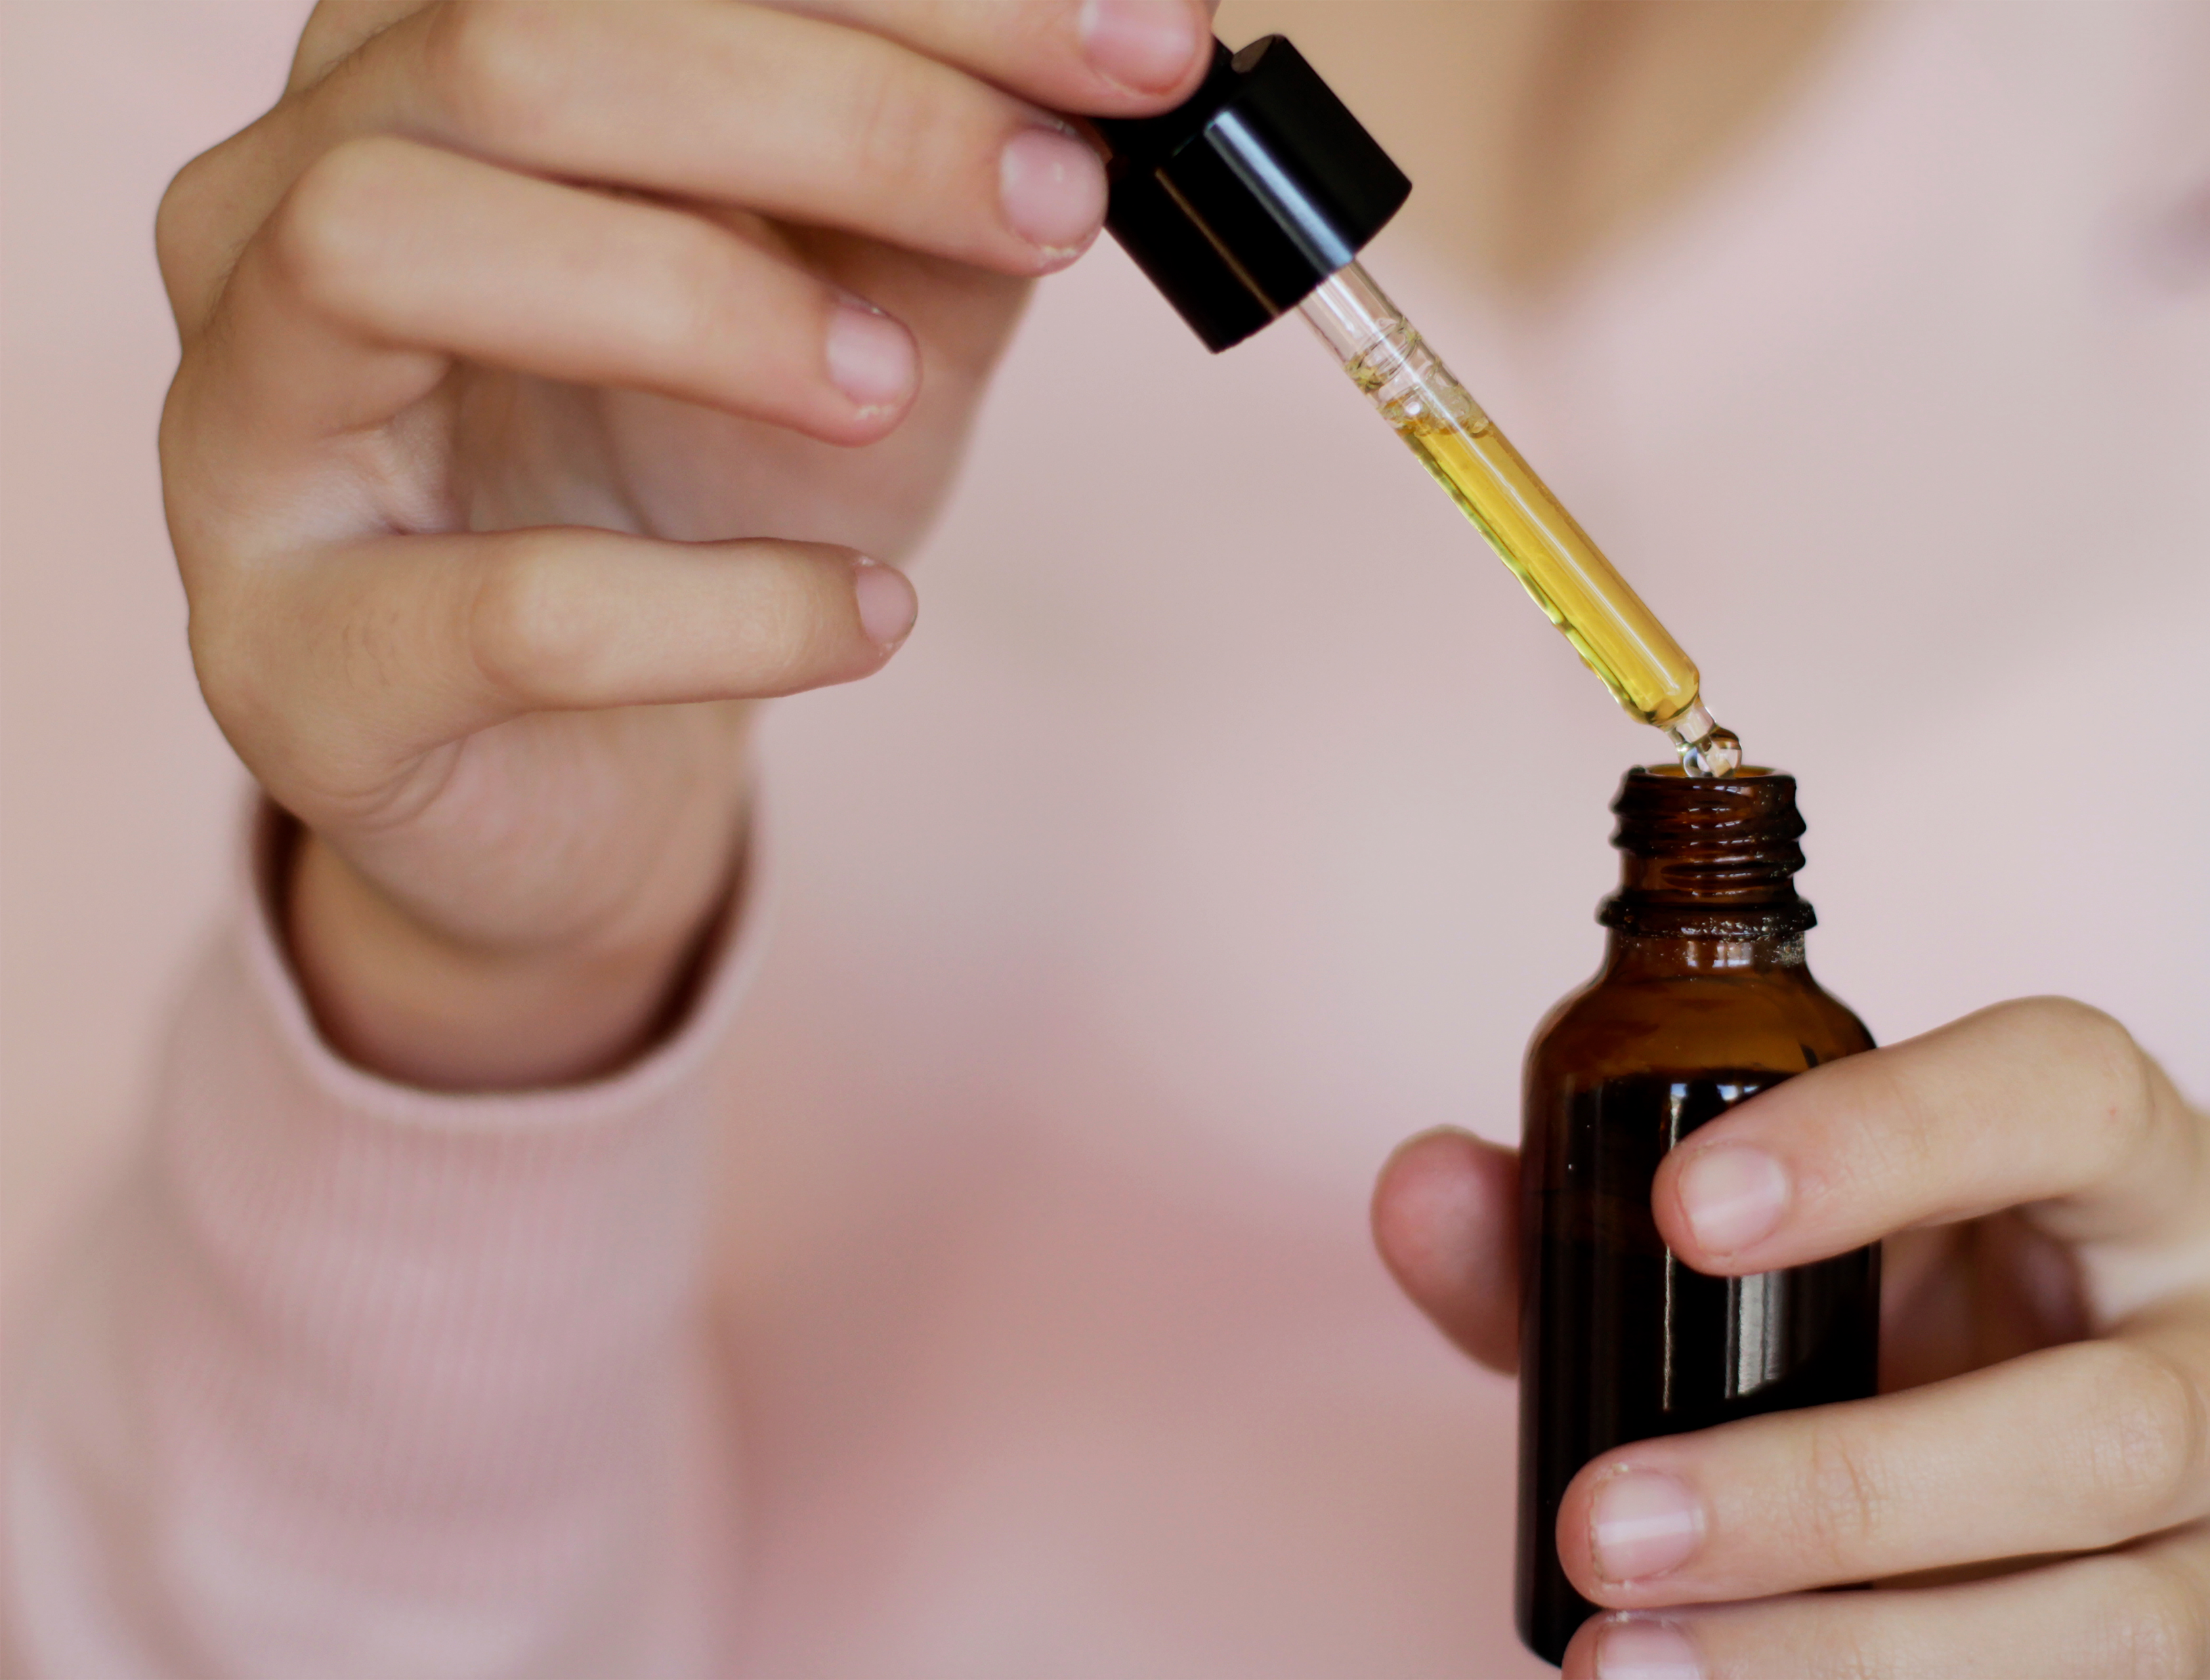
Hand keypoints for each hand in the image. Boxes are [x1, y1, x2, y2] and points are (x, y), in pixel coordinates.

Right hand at [158, 0, 1213, 1086]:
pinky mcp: (294, 660)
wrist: (588, 762)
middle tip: (1056, 203)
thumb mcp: (861, 306)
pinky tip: (868, 616)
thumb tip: (1114, 71)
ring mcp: (245, 431)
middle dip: (837, 109)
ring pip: (391, 244)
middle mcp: (283, 200)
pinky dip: (723, 606)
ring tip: (890, 390)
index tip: (1141, 52)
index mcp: (425, 69)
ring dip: (696, 299)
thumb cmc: (703, 492)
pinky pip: (496, 605)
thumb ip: (942, 188)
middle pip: (510, 50)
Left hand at [1374, 998, 2209, 1677]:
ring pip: (2112, 1618)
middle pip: (2103, 1420)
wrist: (2027, 1444)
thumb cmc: (1885, 1301)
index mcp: (2137, 1158)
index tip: (1681, 1217)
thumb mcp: (1754, 1241)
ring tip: (1628, 1661)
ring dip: (1851, 1659)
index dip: (1885, 1142)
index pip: (2062, 1093)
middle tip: (1602, 1520)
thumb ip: (1576, 1218)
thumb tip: (1422, 1191)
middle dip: (1834, 1488)